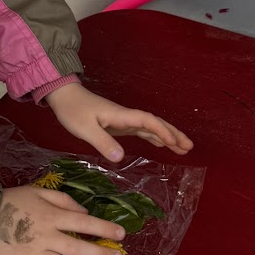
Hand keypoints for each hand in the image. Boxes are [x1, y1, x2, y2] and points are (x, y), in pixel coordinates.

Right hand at [0, 185, 126, 254]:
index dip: (104, 228)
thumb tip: (83, 213)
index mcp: (51, 216)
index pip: (84, 223)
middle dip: (101, 254)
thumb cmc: (10, 200)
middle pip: (78, 248)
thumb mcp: (38, 191)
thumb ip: (63, 200)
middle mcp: (46, 237)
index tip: (121, 235)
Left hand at [47, 84, 192, 163]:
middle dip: (173, 134)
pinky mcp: (119, 124)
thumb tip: (120, 158)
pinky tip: (161, 144)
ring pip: (151, 128)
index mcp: (121, 116)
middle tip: (190, 147)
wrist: (64, 96)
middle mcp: (126, 117)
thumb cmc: (73, 111)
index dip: (162, 131)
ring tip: (183, 149)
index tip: (174, 142)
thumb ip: (102, 142)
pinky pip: (142, 130)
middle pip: (155, 124)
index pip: (147, 121)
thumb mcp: (84, 129)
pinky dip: (154, 137)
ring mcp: (124, 120)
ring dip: (167, 136)